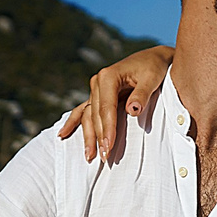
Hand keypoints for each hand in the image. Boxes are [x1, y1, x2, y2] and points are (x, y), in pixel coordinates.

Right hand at [54, 45, 175, 162]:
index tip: (109, 146)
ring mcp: (96, 89)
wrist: (154, 58)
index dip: (107, 128)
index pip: (106, 108)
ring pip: (88, 116)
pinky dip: (73, 123)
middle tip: (103, 157)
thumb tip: (132, 110)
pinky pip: (84, 111)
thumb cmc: (154, 67)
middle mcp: (98, 82)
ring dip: (88, 136)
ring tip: (89, 156)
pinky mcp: (98, 95)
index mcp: (108, 76)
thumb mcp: (152, 78)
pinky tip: (62, 135)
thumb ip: (142, 94)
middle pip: (95, 115)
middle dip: (98, 137)